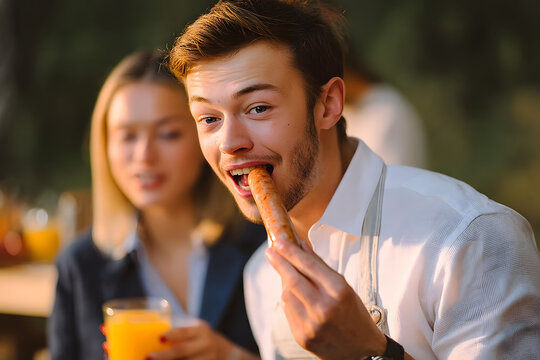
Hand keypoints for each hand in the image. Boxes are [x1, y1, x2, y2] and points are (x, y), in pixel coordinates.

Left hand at [147, 320, 254, 359]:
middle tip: (148, 358)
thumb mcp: (196, 332)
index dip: (172, 335)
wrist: (227, 353)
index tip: (159, 338)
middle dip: (165, 356)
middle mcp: (206, 344)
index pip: (185, 332)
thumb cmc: (202, 340)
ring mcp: (208, 359)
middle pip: (183, 350)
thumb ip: (181, 333)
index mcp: (201, 330)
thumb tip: (153, 338)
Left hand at [265, 238, 386, 359]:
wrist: (360, 349)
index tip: (279, 242)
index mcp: (339, 291)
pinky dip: (288, 299)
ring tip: (286, 273)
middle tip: (270, 250)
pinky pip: (287, 311)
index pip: (309, 266)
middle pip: (294, 279)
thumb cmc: (353, 313)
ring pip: (287, 295)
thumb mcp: (343, 287)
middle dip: (279, 262)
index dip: (291, 252)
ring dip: (284, 281)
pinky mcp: (302, 336)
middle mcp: (325, 308)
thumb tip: (301, 246)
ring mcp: (312, 324)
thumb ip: (320, 266)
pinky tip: (291, 294)